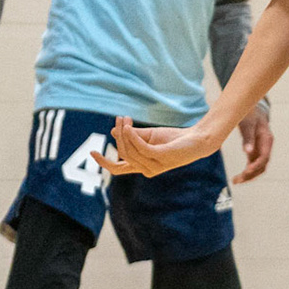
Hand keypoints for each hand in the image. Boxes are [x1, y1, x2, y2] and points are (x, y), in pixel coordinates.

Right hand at [95, 117, 218, 178]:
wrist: (197, 138)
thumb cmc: (174, 139)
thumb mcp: (149, 136)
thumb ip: (132, 135)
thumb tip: (114, 131)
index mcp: (142, 166)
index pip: (118, 169)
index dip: (103, 162)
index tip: (91, 152)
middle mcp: (147, 169)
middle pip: (122, 154)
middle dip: (118, 135)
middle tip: (120, 119)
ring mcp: (155, 165)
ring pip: (129, 151)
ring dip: (124, 132)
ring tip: (125, 119)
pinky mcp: (161, 157)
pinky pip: (140, 147)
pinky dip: (132, 136)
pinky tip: (129, 125)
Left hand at [235, 106, 273, 183]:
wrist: (252, 110)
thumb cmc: (249, 115)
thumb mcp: (247, 124)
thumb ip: (248, 137)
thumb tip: (248, 152)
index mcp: (267, 139)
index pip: (265, 157)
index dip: (256, 165)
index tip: (246, 171)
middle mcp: (266, 147)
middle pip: (262, 166)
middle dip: (251, 175)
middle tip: (238, 180)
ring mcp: (261, 150)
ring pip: (258, 168)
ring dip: (249, 176)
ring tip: (236, 181)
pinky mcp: (255, 152)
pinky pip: (253, 165)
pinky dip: (246, 172)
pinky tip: (238, 177)